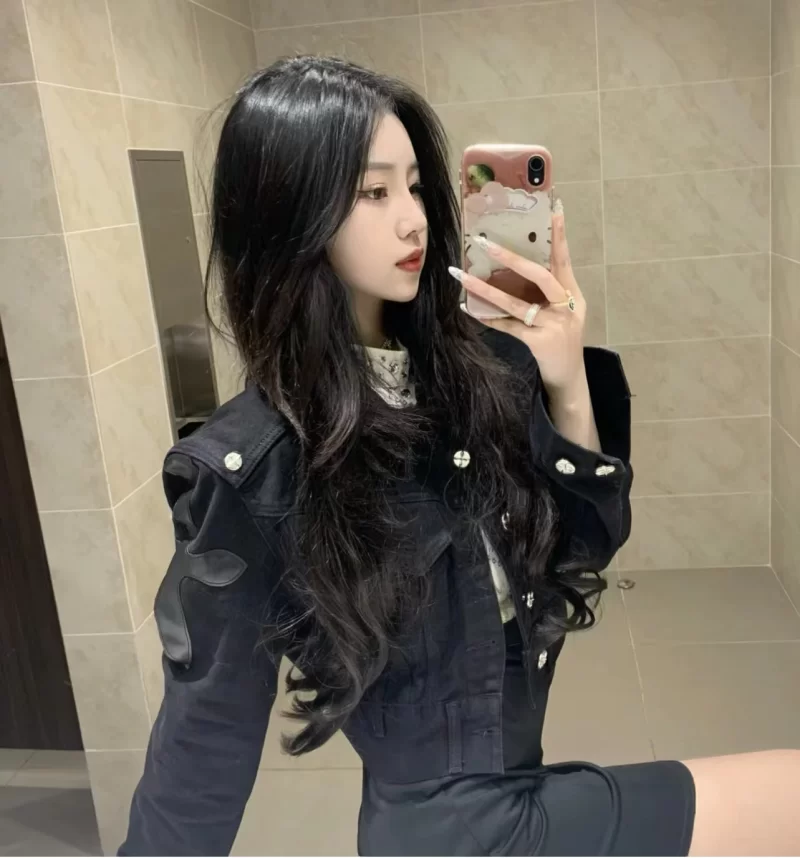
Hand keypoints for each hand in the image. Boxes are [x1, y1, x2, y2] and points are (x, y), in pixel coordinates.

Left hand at [450, 203, 586, 398]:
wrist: (569, 376)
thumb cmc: (562, 339)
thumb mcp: (564, 311)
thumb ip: (549, 291)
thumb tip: (518, 265)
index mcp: (572, 293)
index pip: (564, 259)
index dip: (560, 235)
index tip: (554, 209)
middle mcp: (565, 306)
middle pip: (538, 275)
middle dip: (510, 258)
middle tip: (484, 243)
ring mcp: (552, 325)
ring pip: (515, 303)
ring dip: (485, 289)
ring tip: (462, 276)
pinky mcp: (538, 342)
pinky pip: (507, 326)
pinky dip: (487, 317)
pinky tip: (468, 308)